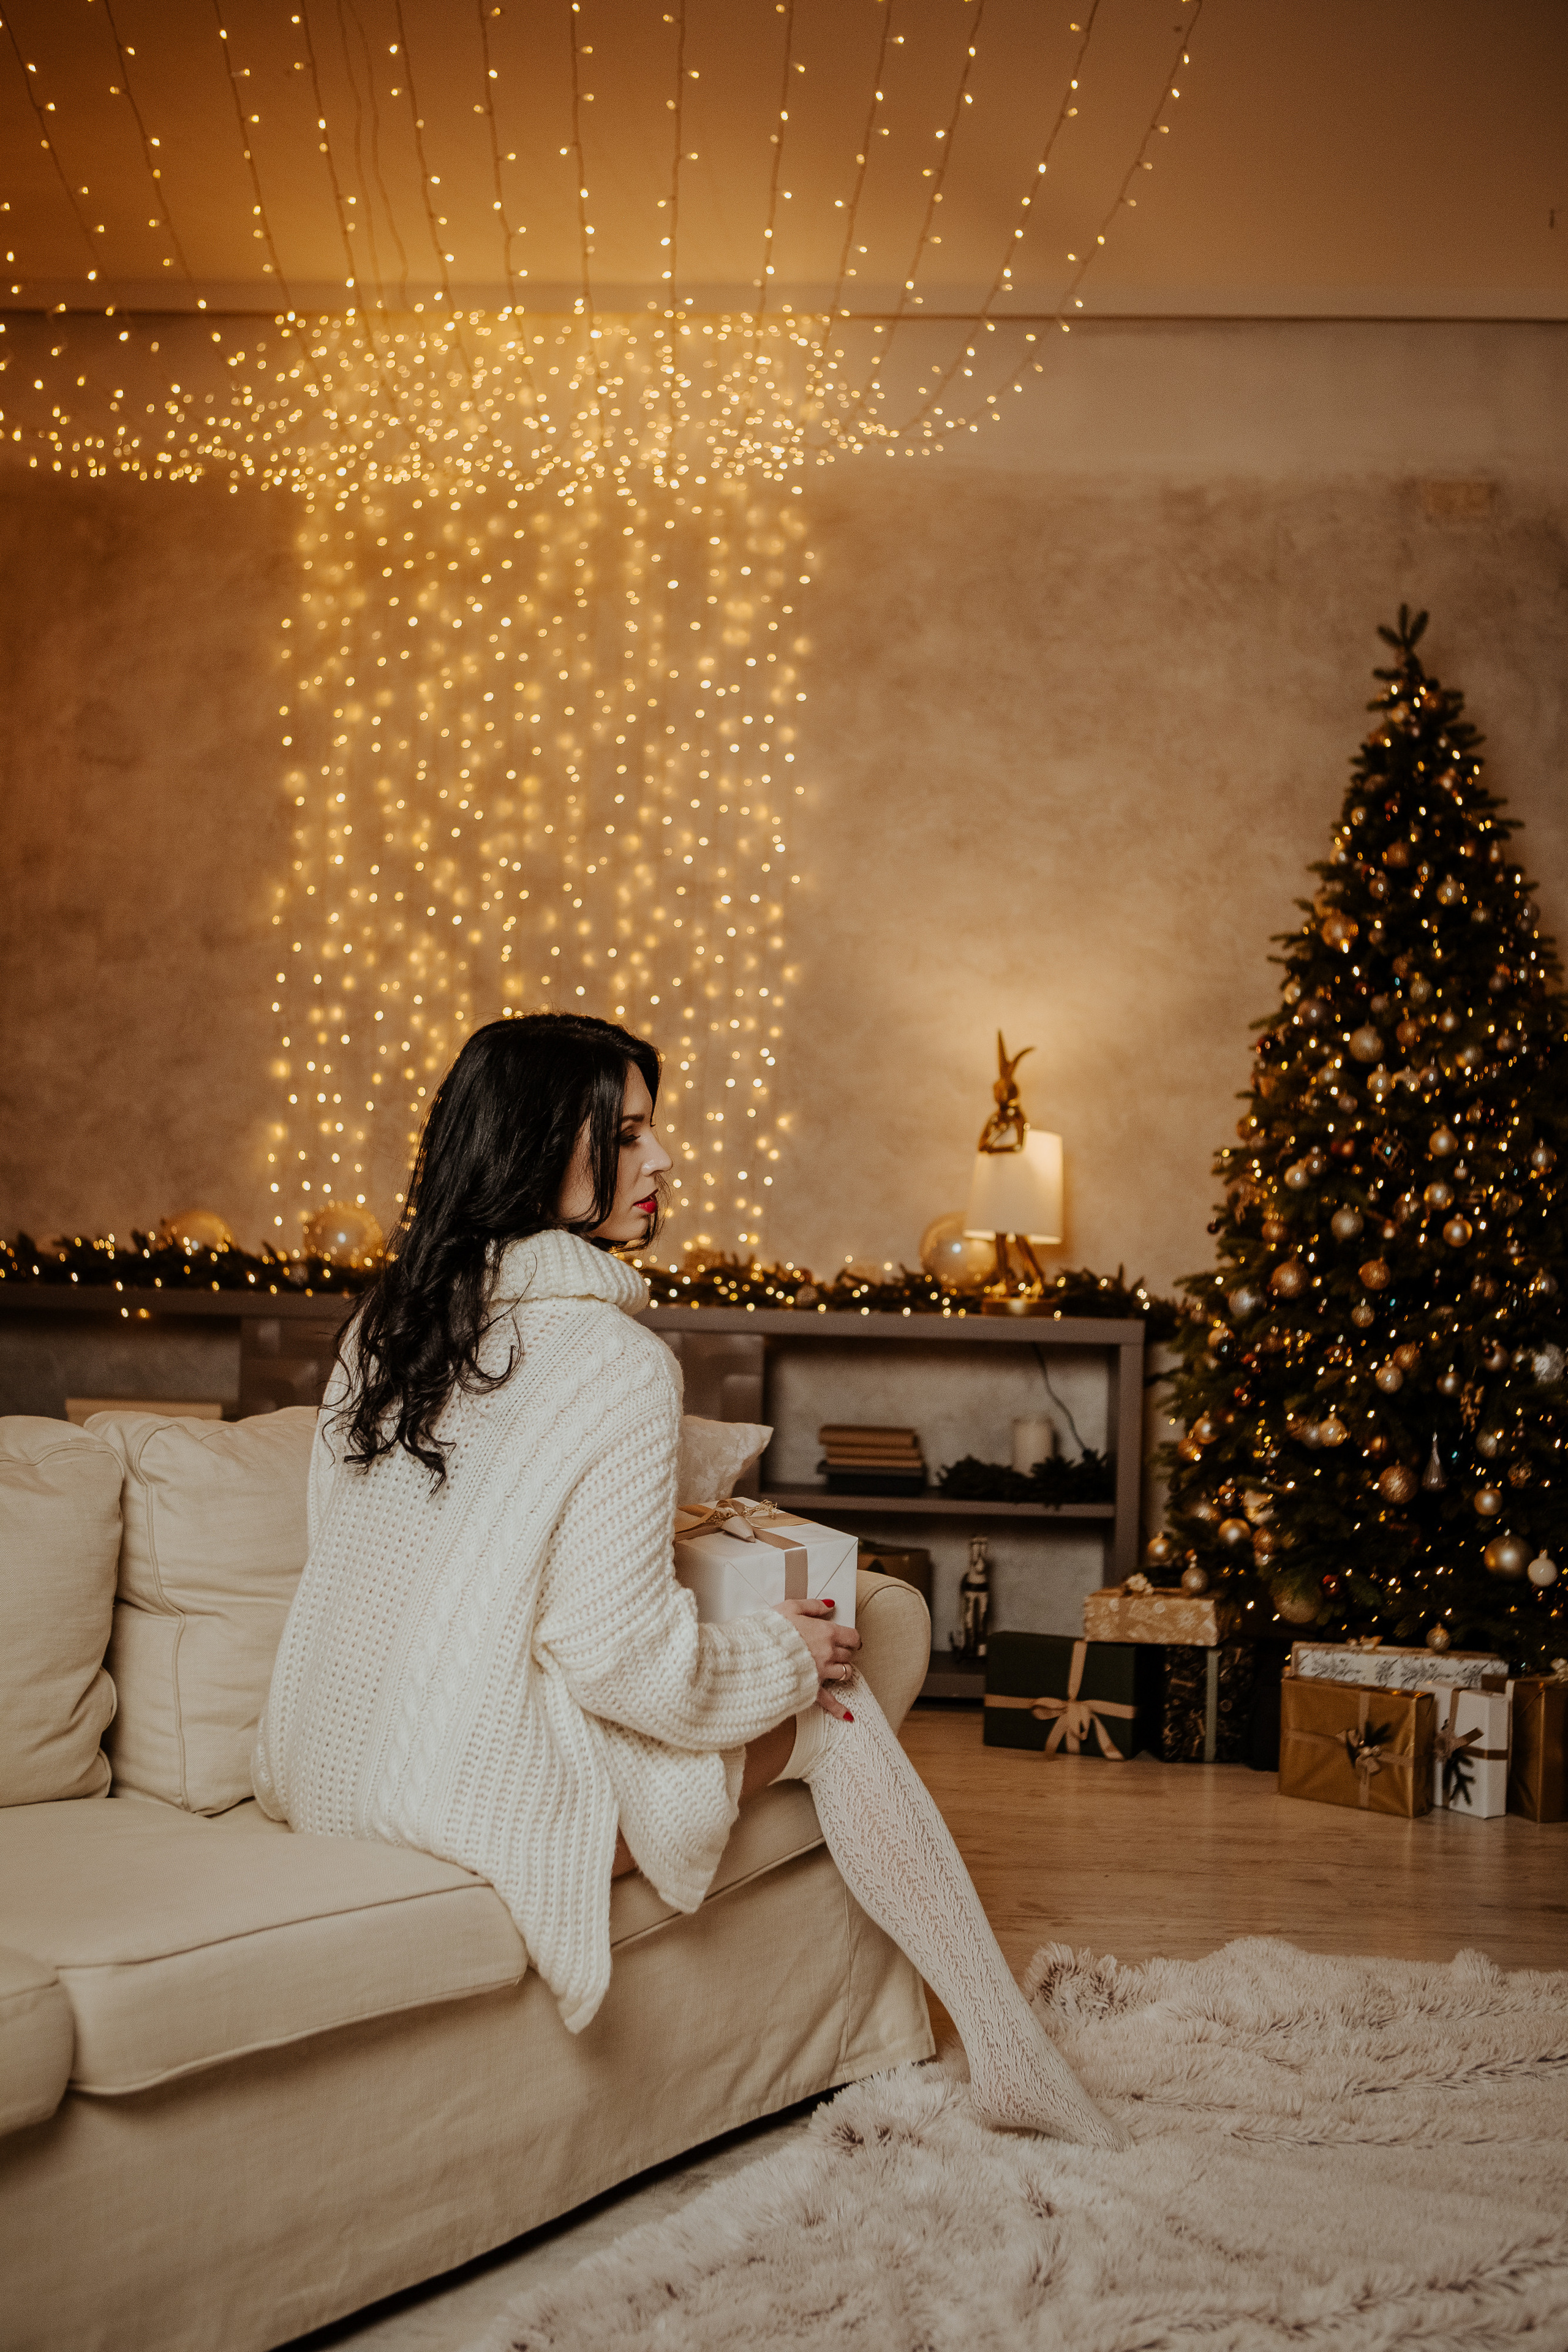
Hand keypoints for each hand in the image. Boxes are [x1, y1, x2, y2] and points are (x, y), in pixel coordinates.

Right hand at [773, 1597, 860, 1719]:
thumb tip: (829, 1605)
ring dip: (843, 1671)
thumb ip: (813, 1605)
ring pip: (844, 1673)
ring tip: (837, 1670)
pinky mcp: (811, 1688)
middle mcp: (828, 1653)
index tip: (849, 1638)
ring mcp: (821, 1672)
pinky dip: (838, 1708)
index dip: (852, 1637)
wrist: (759, 1656)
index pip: (852, 1636)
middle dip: (845, 1652)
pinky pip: (829, 1701)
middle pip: (848, 1654)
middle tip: (839, 1651)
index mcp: (825, 1632)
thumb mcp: (790, 1607)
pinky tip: (846, 1715)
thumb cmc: (771, 1632)